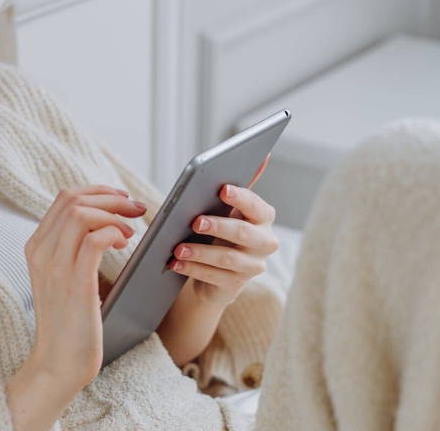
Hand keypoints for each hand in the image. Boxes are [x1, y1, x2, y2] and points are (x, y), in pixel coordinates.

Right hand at [6, 185, 145, 430]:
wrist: (58, 363)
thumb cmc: (68, 323)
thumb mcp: (61, 278)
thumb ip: (70, 250)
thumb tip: (102, 223)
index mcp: (36, 246)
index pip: (64, 198)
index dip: (98, 192)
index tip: (121, 200)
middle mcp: (41, 251)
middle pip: (73, 199)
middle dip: (111, 197)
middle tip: (136, 210)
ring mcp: (55, 266)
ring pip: (82, 213)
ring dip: (114, 214)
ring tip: (130, 231)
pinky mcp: (75, 283)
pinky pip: (95, 240)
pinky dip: (113, 233)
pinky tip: (123, 245)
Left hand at [167, 154, 278, 307]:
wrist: (215, 272)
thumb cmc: (219, 231)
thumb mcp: (226, 209)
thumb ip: (238, 186)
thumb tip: (262, 155)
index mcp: (263, 218)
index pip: (258, 206)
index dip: (242, 198)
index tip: (222, 189)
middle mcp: (264, 242)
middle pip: (244, 234)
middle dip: (219, 226)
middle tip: (195, 221)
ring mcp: (253, 266)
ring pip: (227, 259)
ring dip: (200, 252)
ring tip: (177, 248)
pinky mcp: (236, 285)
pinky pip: (214, 277)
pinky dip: (192, 269)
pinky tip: (175, 263)